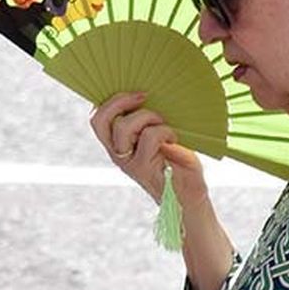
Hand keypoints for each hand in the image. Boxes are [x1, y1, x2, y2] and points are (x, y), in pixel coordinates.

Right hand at [88, 92, 208, 209]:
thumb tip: (151, 98)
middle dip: (120, 101)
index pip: (98, 119)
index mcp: (118, 145)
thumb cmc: (179, 166)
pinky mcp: (144, 168)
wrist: (189, 200)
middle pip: (100, 120)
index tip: (132, 89)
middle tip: (144, 96)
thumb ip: (153, 123)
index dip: (108, 101)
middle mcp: (118, 154)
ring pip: (123, 127)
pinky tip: (174, 140)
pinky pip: (149, 137)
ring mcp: (129, 162)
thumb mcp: (165, 140)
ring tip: (164, 125)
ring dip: (147, 117)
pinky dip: (164, 132)